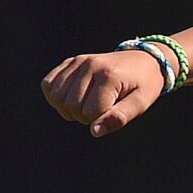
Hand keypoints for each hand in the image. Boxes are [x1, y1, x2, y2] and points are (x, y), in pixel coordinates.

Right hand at [41, 49, 168, 136]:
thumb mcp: (140, 104)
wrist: (144, 60)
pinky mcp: (70, 62)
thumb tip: (94, 132)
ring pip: (56, 97)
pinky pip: (48, 84)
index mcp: (108, 76)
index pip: (91, 112)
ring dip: (69, 109)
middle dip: (84, 117)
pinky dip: (55, 97)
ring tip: (87, 105)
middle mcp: (89, 65)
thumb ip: (118, 118)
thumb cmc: (144, 85)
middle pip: (71, 105)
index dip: (101, 120)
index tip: (113, 112)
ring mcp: (77, 61)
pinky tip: (72, 99)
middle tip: (101, 110)